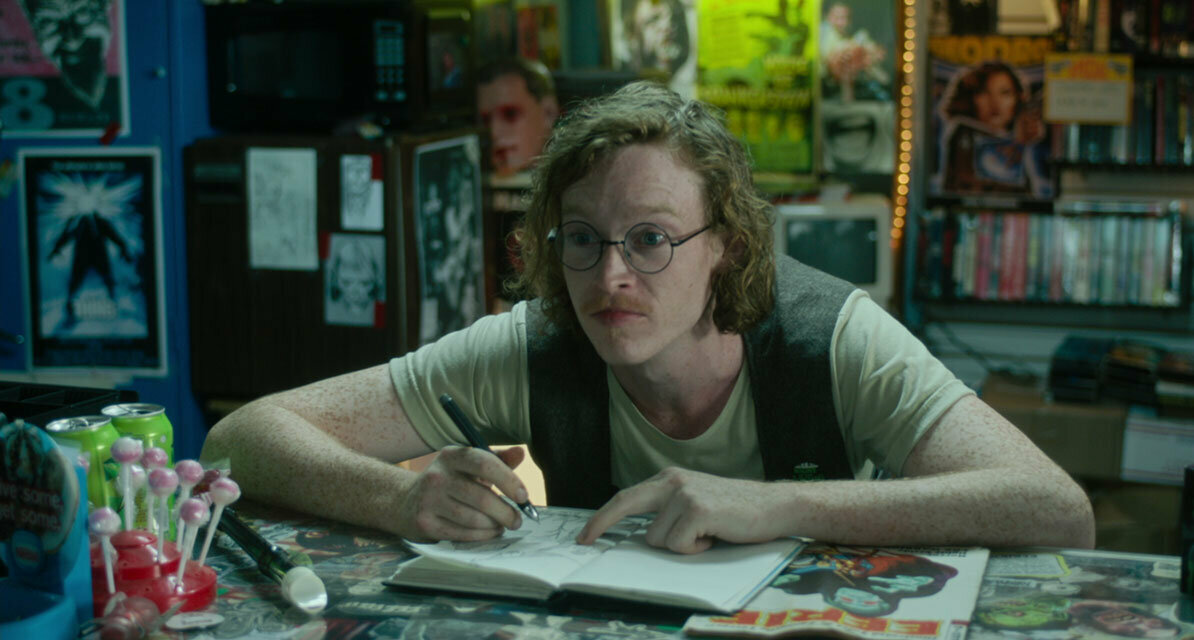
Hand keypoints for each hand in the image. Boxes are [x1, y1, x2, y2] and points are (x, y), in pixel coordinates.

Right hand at [394, 445, 528, 542]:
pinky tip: (487, 532)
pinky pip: (462, 534)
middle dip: (505, 512)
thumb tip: (520, 453)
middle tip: (516, 520)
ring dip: (494, 526)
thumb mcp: (468, 466)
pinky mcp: (425, 522)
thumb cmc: (449, 482)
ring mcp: (429, 500)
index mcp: (451, 456)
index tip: (523, 496)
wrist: (407, 501)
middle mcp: (437, 475)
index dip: (508, 480)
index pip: (484, 463)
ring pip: (473, 519)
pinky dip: (481, 536)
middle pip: (481, 497)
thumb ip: (496, 460)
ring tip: (501, 525)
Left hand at [576, 467, 787, 553]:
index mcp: (669, 479)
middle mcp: (673, 481)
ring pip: (657, 539)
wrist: (774, 506)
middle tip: (585, 542)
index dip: (603, 517)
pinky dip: (695, 549)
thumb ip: (668, 511)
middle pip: (624, 504)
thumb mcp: (695, 502)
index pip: (627, 497)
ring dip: (680, 546)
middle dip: (601, 524)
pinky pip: (678, 544)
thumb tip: (640, 536)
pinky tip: (714, 536)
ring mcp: (685, 494)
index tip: (586, 535)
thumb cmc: (735, 512)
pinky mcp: (698, 509)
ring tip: (705, 534)